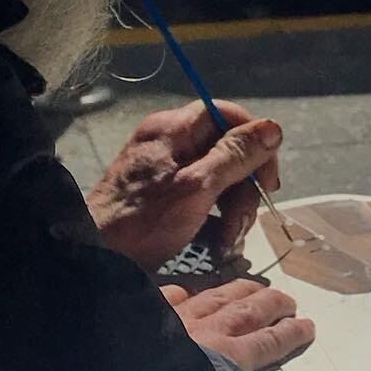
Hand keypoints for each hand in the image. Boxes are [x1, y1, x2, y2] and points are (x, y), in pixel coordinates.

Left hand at [87, 100, 282, 270]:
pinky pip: (201, 196)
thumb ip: (235, 156)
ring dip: (232, 210)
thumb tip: (272, 128)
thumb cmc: (142, 221)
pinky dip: (214, 218)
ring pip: (219, 177)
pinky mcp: (163, 194)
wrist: (98, 255)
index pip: (228, 115)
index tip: (267, 179)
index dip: (255, 142)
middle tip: (242, 222)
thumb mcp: (197, 188)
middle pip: (227, 151)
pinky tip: (215, 242)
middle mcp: (170, 142)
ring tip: (227, 241)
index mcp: (174, 129)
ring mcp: (166, 168)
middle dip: (243, 189)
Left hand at [162, 278, 315, 370]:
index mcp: (225, 361)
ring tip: (254, 286)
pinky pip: (166, 300)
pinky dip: (180, 294)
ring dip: (237, 291)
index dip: (290, 334)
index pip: (266, 344)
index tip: (309, 325)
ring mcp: (173, 321)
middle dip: (271, 304)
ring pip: (213, 298)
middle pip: (246, 313)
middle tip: (289, 299)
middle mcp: (204, 334)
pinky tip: (185, 291)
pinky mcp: (142, 316)